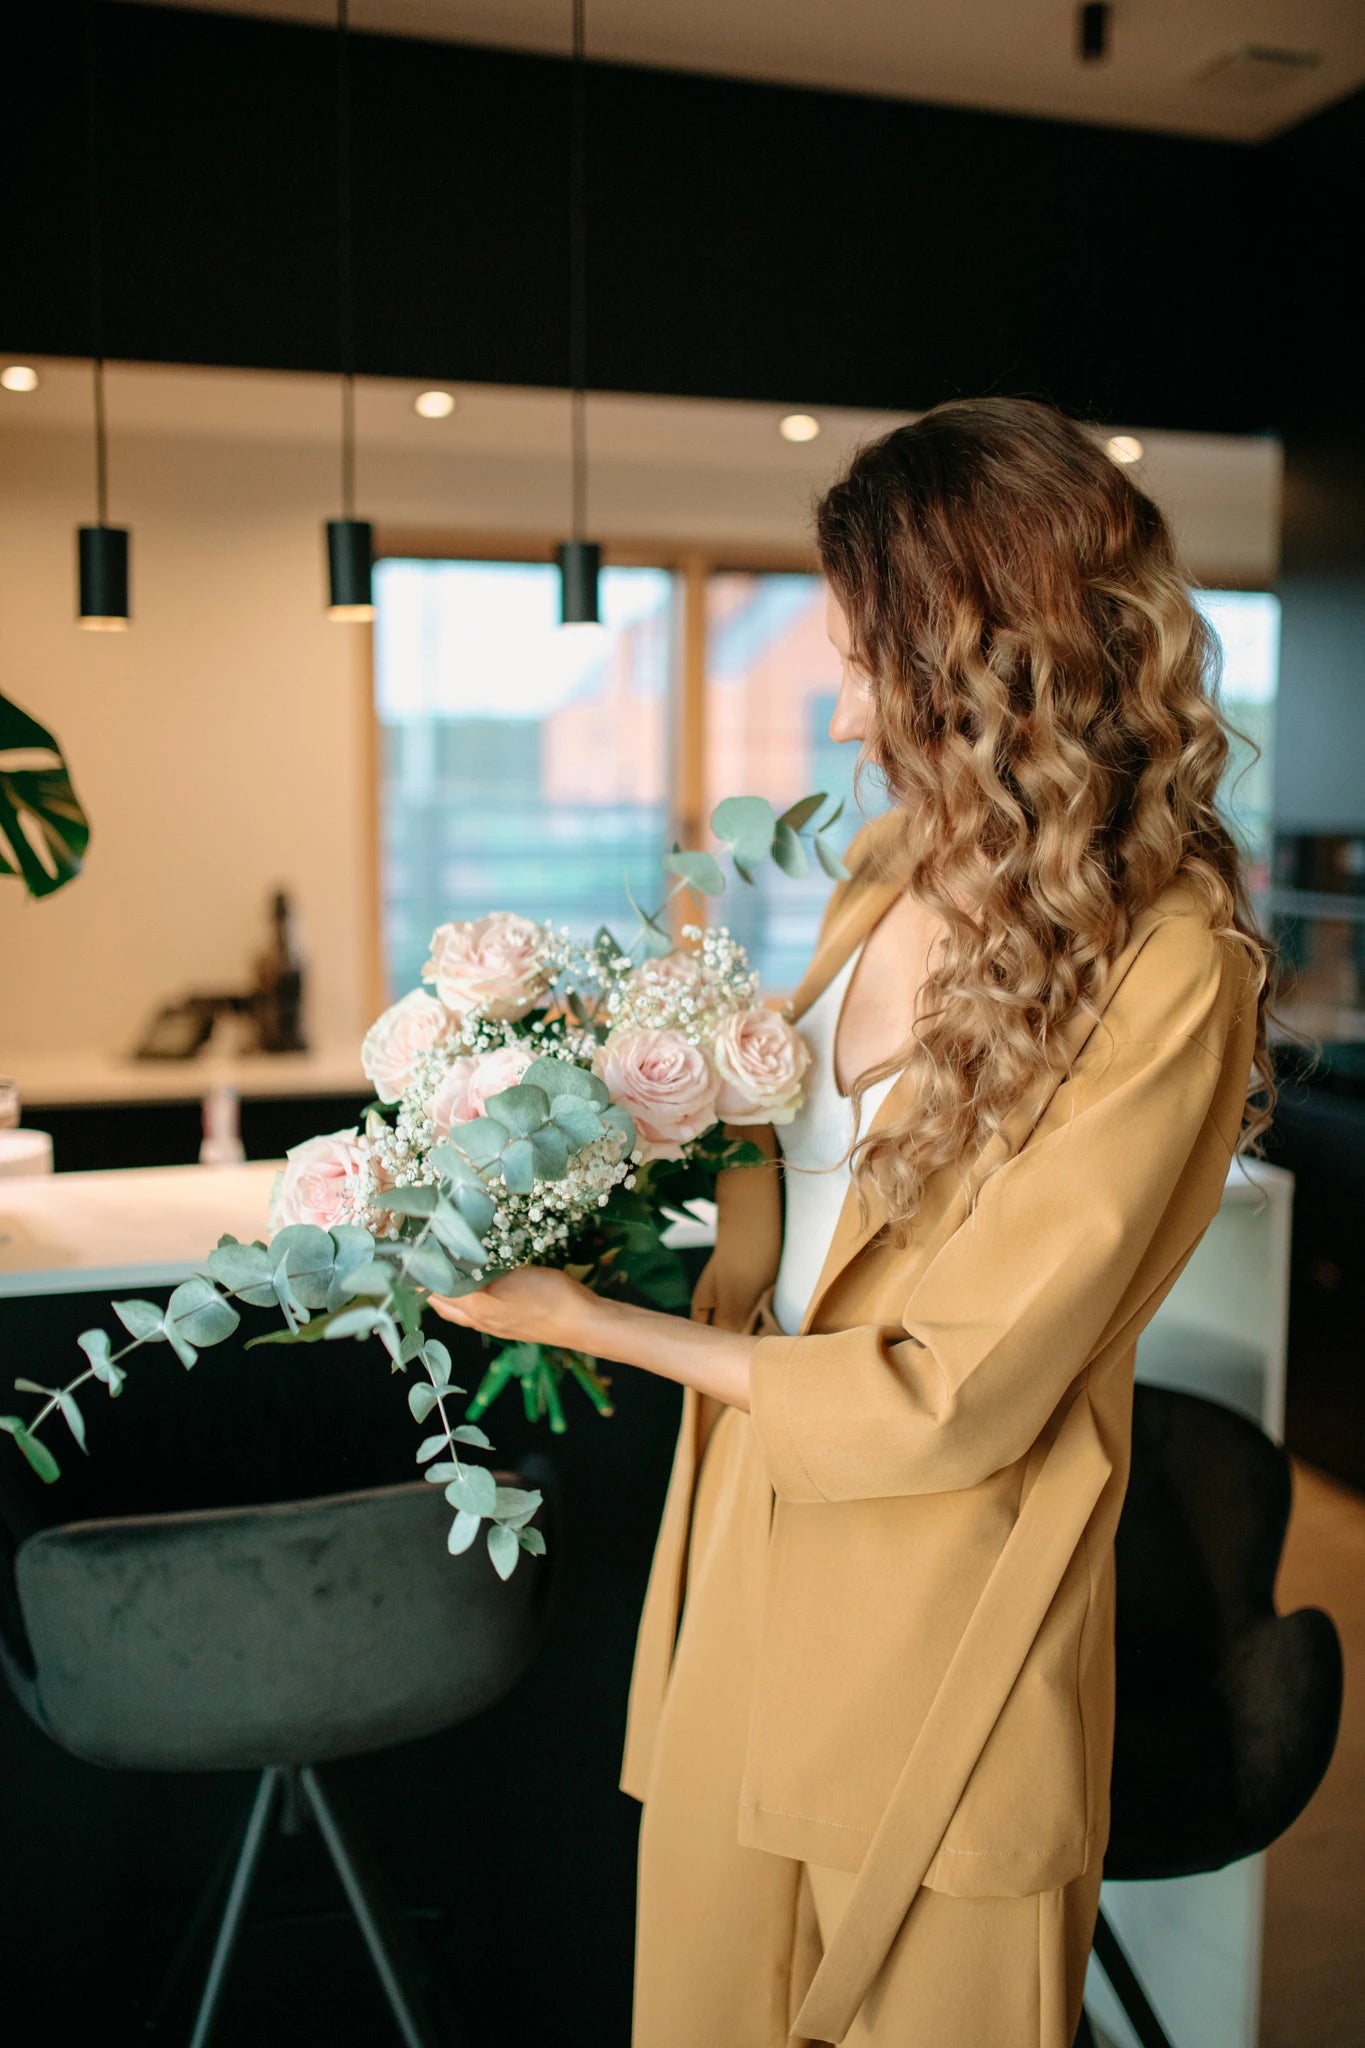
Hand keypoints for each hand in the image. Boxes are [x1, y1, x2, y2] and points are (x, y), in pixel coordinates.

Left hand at [428, 1266, 603, 1350]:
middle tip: (425, 1253)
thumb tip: (439, 1271)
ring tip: (444, 1262)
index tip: (413, 1248)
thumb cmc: (545, 1299)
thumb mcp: (504, 1285)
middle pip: (442, 1302)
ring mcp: (495, 1322)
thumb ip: (470, 1283)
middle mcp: (479, 1320)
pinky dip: (467, 1291)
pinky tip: (475, 1276)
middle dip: (429, 1281)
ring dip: (447, 1287)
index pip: (432, 1293)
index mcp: (473, 1311)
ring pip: (460, 1305)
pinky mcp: (510, 1318)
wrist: (583, 1320)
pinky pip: (478, 1304)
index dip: (420, 1273)